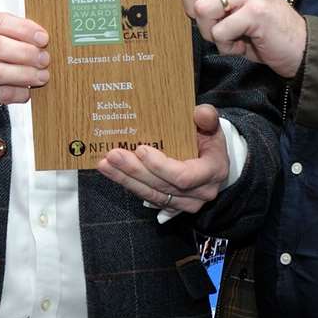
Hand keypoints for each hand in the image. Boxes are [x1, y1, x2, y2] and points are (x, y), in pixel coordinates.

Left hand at [97, 104, 229, 214]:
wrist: (211, 160)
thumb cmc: (208, 140)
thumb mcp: (212, 125)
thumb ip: (208, 117)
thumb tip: (200, 112)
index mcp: (213, 171)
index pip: (184, 176)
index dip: (160, 166)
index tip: (141, 149)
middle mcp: (200, 192)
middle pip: (162, 186)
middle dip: (135, 171)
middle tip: (113, 154)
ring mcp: (185, 203)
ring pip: (151, 194)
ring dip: (125, 179)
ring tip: (105, 164)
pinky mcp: (171, 205)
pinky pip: (147, 196)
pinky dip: (127, 183)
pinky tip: (111, 172)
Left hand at [158, 0, 306, 78]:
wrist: (298, 46)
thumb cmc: (261, 27)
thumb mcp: (238, 1)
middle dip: (193, 11)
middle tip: (215, 24)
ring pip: (201, 9)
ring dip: (211, 32)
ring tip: (232, 34)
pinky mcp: (256, 11)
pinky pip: (219, 31)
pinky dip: (226, 45)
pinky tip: (243, 43)